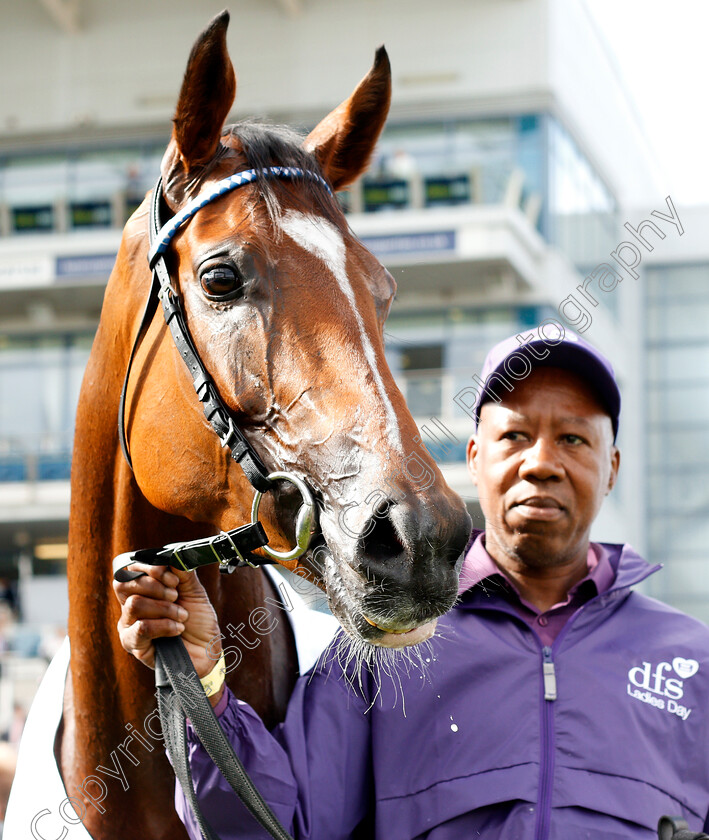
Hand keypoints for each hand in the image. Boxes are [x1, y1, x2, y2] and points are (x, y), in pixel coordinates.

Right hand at [113, 564, 222, 680]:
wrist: (208, 651)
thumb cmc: (199, 622)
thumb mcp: (194, 591)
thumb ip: (182, 572)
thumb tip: (171, 556)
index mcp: (143, 591)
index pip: (129, 571)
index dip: (150, 569)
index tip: (174, 579)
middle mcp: (131, 607)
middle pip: (124, 584)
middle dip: (156, 586)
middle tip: (176, 597)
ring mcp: (130, 626)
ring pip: (134, 604)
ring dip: (164, 608)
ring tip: (181, 616)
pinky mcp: (134, 646)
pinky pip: (141, 628)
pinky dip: (164, 625)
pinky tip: (177, 629)